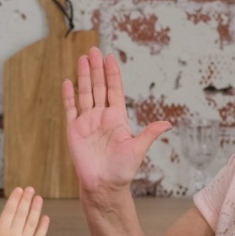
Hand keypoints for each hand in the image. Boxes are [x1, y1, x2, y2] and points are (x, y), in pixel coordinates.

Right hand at [0, 187, 49, 235]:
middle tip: (30, 189)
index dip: (15, 199)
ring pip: (32, 223)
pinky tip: (45, 218)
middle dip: (26, 199)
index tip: (19, 190)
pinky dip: (42, 227)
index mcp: (1, 232)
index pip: (10, 211)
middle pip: (22, 213)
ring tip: (38, 198)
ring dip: (36, 209)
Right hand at [62, 47, 171, 193]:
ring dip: (83, 76)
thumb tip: (167, 124)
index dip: (112, 74)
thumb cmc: (122, 170)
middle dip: (96, 68)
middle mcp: (101, 116)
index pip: (114, 90)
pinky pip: (70, 109)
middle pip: (98, 87)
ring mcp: (87, 122)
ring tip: (82, 59)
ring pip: (84, 94)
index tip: (110, 58)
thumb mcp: (138, 149)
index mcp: (117, 118)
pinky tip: (67, 82)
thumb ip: (149, 133)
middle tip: (94, 50)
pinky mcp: (74, 131)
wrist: (104, 186)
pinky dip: (68, 96)